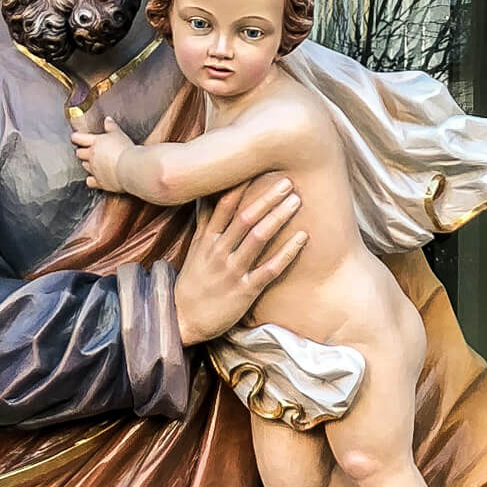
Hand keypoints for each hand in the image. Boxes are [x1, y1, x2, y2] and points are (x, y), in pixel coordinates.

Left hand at [71, 116, 132, 192]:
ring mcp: (94, 170)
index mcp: (95, 142)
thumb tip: (107, 120)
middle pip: (80, 153)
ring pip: (84, 166)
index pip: (79, 138)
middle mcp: (92, 156)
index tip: (75, 137)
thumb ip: (111, 127)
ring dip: (87, 164)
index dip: (76, 138)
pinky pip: (90, 181)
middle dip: (81, 151)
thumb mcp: (118, 134)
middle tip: (85, 150)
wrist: (130, 168)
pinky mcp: (99, 181)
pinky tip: (93, 179)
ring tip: (92, 162)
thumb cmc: (125, 150)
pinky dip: (91, 180)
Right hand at [174, 174, 306, 344]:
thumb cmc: (192, 284)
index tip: (258, 166)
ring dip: (278, 217)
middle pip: (245, 218)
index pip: (223, 205)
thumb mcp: (194, 251)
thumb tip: (208, 195)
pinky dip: (287, 252)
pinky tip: (303, 237)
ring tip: (296, 201)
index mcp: (206, 240)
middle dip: (267, 198)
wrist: (183, 321)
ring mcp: (232, 272)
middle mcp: (218, 253)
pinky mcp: (245, 292)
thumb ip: (206, 223)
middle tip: (287, 181)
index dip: (241, 185)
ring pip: (258, 238)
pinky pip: (270, 268)